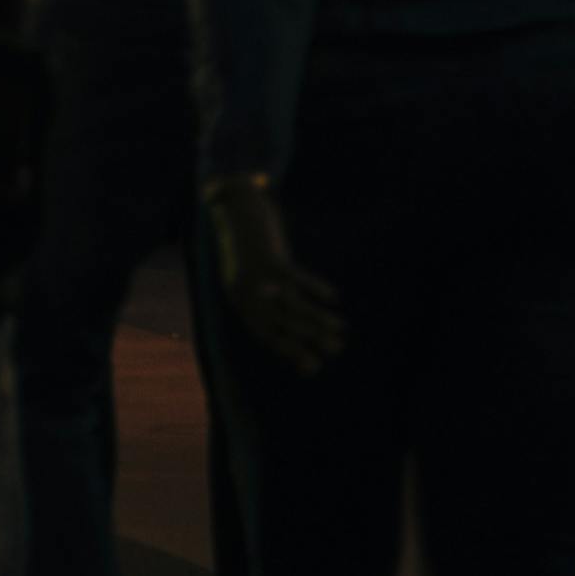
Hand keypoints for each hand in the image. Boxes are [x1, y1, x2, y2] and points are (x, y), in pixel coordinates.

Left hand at [205, 171, 343, 373]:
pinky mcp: (269, 258)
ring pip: (292, 307)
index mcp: (240, 302)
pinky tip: (332, 297)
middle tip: (334, 352)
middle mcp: (246, 294)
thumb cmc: (247, 245)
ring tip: (340, 331)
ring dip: (317, 321)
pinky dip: (314, 288)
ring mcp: (257, 277)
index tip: (313, 368)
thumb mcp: (253, 274)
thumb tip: (291, 315)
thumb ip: (269, 296)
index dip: (290, 352)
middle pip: (281, 326)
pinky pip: (296, 279)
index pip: (266, 336)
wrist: (234, 207)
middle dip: (308, 342)